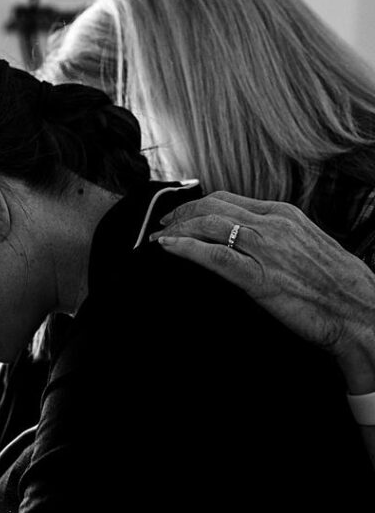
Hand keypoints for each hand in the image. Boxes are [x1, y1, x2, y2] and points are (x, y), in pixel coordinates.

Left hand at [150, 191, 374, 361]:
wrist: (361, 313)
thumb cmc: (337, 287)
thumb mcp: (306, 247)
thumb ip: (278, 238)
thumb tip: (249, 240)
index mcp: (285, 215)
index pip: (229, 200)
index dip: (198, 205)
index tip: (180, 214)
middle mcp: (274, 226)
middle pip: (212, 208)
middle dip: (180, 214)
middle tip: (161, 225)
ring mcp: (266, 250)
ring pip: (208, 226)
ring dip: (176, 230)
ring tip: (157, 238)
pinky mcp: (259, 278)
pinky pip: (215, 256)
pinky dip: (185, 249)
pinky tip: (167, 248)